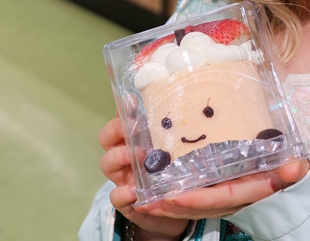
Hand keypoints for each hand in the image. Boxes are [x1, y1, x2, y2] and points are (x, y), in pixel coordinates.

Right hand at [98, 117, 189, 240]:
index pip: (124, 118)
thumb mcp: (181, 149)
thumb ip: (183, 133)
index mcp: (139, 139)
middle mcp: (127, 155)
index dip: (125, 108)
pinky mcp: (126, 201)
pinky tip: (134, 190)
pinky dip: (123, 192)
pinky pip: (116, 196)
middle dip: (116, 129)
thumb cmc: (177, 171)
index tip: (134, 100)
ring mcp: (124, 177)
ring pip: (107, 163)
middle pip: (108, 137)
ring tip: (134, 155)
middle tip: (131, 128)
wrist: (174, 209)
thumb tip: (201, 107)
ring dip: (118, 156)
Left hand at [135, 159, 309, 220]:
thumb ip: (295, 168)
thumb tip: (293, 169)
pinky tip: (153, 192)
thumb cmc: (293, 164)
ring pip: (192, 206)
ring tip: (141, 200)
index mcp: (252, 191)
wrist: (294, 174)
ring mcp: (225, 197)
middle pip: (199, 207)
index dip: (198, 200)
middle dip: (172, 208)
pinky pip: (193, 199)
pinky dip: (173, 199)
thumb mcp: (297, 165)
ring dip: (166, 206)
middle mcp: (235, 198)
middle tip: (145, 203)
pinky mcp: (218, 192)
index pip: (222, 198)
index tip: (174, 197)